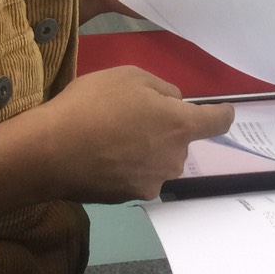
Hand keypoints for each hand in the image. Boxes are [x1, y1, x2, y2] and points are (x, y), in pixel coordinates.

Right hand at [9, 67, 234, 202]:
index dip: (222, 113)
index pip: (218, 122)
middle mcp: (173, 159)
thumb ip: (161, 89)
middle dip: (165, 128)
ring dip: (146, 148)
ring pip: (158, 159)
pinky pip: (136, 174)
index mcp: (180, 126)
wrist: (51, 150)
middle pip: (180, 141)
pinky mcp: (129, 197)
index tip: (222, 111)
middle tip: (132, 114)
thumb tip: (172, 103)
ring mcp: (152, 182)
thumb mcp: (129, 76)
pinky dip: (126, 165)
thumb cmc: (93, 104)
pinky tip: (99, 155)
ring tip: (110, 136)